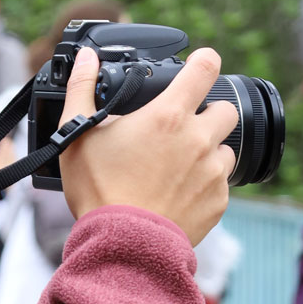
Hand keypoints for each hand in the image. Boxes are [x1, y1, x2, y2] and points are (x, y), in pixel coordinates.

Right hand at [58, 46, 238, 246]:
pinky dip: (205, 186)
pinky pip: (221, 185)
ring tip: (177, 168)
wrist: (123, 246)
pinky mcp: (219, 201)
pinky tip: (178, 195)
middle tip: (182, 129)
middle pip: (225, 109)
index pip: (205, 68)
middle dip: (208, 113)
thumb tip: (86, 58)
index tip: (200, 63)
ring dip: (208, 152)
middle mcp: (199, 139)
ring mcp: (213, 172)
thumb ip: (81, 89)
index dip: (204, 60)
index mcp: (169, 115)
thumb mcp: (77, 135)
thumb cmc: (98, 190)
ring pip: (225, 149)